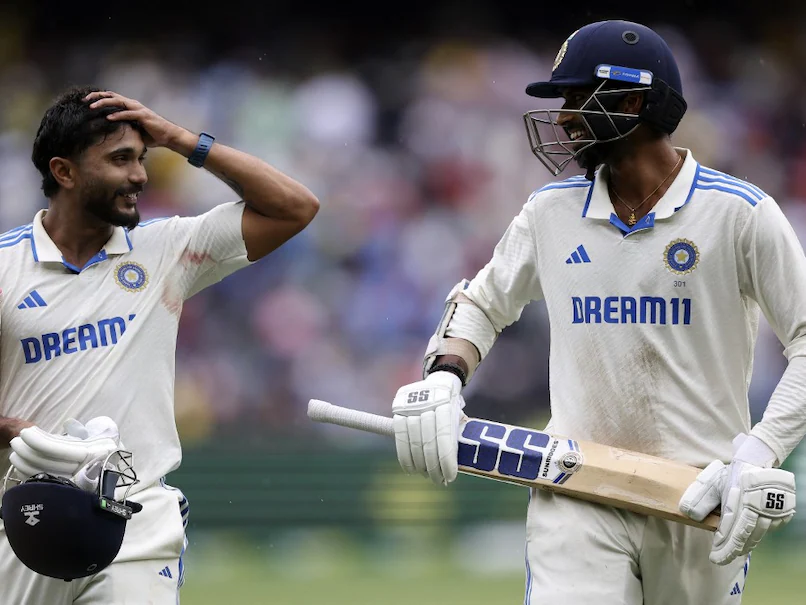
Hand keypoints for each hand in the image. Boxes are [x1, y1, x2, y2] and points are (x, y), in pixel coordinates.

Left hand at [9, 416, 120, 480]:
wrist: (110, 466)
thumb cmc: (105, 445)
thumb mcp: (104, 432)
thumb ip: (87, 430)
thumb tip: (70, 425)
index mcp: (92, 454)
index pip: (61, 450)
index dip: (41, 442)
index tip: (26, 433)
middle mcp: (83, 471)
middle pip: (47, 462)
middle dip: (27, 450)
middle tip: (16, 440)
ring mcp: (72, 483)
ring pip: (42, 473)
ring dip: (24, 461)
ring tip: (16, 449)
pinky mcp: (65, 490)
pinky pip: (43, 482)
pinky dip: (28, 473)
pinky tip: (20, 464)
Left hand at [84, 90, 184, 147]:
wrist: (168, 136)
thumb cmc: (152, 134)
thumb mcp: (134, 129)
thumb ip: (124, 127)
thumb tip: (111, 132)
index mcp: (130, 106)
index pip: (112, 98)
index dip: (98, 97)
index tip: (86, 101)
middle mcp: (133, 104)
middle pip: (111, 96)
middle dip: (97, 97)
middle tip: (84, 100)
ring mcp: (138, 109)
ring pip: (118, 102)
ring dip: (104, 103)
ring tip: (92, 107)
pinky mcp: (143, 116)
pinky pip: (127, 114)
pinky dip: (117, 115)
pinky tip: (108, 118)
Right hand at [392, 371, 464, 485]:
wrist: (439, 380)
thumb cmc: (452, 405)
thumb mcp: (458, 414)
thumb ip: (455, 435)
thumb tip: (456, 466)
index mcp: (445, 403)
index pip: (444, 436)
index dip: (446, 459)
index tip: (450, 476)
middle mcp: (427, 403)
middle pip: (427, 441)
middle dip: (433, 466)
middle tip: (439, 481)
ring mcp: (411, 405)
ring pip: (413, 440)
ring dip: (420, 464)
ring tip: (427, 475)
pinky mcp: (398, 408)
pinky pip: (399, 436)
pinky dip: (404, 455)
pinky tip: (411, 468)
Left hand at [679, 435, 795, 564]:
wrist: (758, 461)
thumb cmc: (733, 474)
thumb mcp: (713, 482)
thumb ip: (700, 498)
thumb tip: (690, 515)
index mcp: (740, 502)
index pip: (731, 532)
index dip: (723, 547)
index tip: (715, 557)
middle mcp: (759, 509)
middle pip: (746, 538)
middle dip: (732, 550)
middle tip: (722, 559)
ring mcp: (773, 512)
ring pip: (758, 536)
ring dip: (745, 545)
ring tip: (733, 552)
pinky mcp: (782, 513)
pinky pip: (768, 530)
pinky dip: (757, 536)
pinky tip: (748, 540)